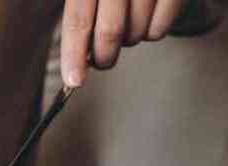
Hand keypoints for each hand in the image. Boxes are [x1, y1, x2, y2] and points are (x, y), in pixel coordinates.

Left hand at [61, 0, 189, 86]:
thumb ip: (81, 17)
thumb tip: (75, 60)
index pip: (77, 20)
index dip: (73, 54)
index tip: (74, 80)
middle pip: (109, 31)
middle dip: (104, 56)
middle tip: (103, 61)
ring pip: (135, 32)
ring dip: (129, 40)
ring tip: (129, 25)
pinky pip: (158, 29)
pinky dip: (151, 32)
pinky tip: (148, 18)